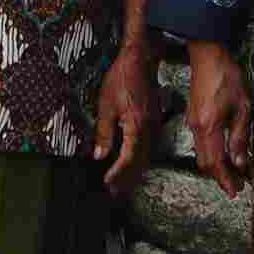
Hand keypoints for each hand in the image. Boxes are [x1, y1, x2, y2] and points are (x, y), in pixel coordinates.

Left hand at [92, 47, 162, 198]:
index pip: (128, 159)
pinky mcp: (154, 121)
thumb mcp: (105, 105)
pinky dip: (139, 159)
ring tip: (122, 184)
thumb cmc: (122, 78)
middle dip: (127, 179)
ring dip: (133, 171)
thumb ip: (104, 133)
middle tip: (115, 193)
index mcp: (136, 126)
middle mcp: (149, 129)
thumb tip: (99, 154)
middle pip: (139, 162)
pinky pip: (148, 147)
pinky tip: (132, 163)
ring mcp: (154, 125)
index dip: (118, 173)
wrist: (139, 60)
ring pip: (145, 156)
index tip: (107, 183)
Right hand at [184, 43, 253, 195]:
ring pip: (202, 154)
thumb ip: (240, 137)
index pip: (216, 163)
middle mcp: (197, 128)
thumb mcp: (242, 107)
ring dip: (217, 166)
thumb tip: (241, 162)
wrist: (208, 54)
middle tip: (237, 185)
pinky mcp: (194, 116)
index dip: (225, 180)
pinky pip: (201, 143)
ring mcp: (193, 122)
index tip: (235, 191)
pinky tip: (226, 152)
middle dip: (221, 177)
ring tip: (235, 171)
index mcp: (209, 127)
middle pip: (205, 162)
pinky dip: (213, 153)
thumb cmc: (226, 76)